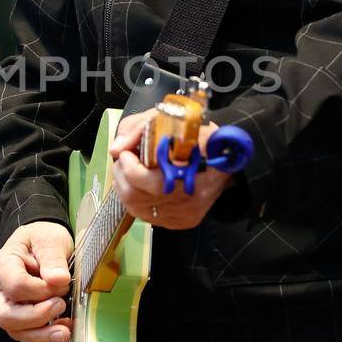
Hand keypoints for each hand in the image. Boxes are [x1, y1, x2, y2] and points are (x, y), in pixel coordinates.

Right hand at [0, 220, 73, 341]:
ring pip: (15, 330)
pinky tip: (63, 327)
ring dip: (42, 334)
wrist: (41, 243)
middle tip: (60, 305)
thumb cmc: (41, 238)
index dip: (40, 290)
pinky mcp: (19, 317)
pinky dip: (45, 336)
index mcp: (3, 265)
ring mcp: (7, 305)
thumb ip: (53, 258)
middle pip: (6, 316)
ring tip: (65, 330)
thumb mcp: (49, 239)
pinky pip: (27, 335)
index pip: (15, 286)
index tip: (60, 283)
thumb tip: (58, 280)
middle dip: (36, 317)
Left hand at [109, 111, 232, 228]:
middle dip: (122, 175)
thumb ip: (140, 129)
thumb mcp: (170, 120)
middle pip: (137, 197)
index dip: (131, 168)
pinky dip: (135, 200)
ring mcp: (186, 214)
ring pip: (137, 208)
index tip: (127, 153)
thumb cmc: (196, 135)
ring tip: (127, 171)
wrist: (225, 156)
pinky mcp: (182, 222)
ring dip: (124, 188)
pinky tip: (138, 186)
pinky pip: (146, 216)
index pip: (149, 180)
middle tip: (123, 160)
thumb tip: (116, 149)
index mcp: (194, 170)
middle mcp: (191, 198)